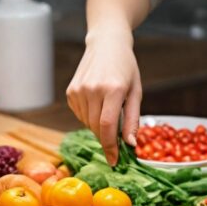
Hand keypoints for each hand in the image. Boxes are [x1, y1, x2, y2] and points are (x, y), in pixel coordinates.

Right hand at [66, 32, 141, 165]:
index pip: (108, 126)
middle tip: (116, 142)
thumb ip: (132, 120)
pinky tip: (97, 103)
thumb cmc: (126, 68)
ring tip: (108, 110)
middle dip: (107, 139)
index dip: (111, 147)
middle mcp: (93, 89)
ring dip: (99, 127)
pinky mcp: (70, 91)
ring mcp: (79, 90)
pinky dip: (90, 117)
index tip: (115, 161)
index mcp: (113, 89)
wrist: (106, 44)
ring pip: (88, 124)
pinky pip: (80, 115)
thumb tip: (130, 145)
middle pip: (97, 128)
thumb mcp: (136, 92)